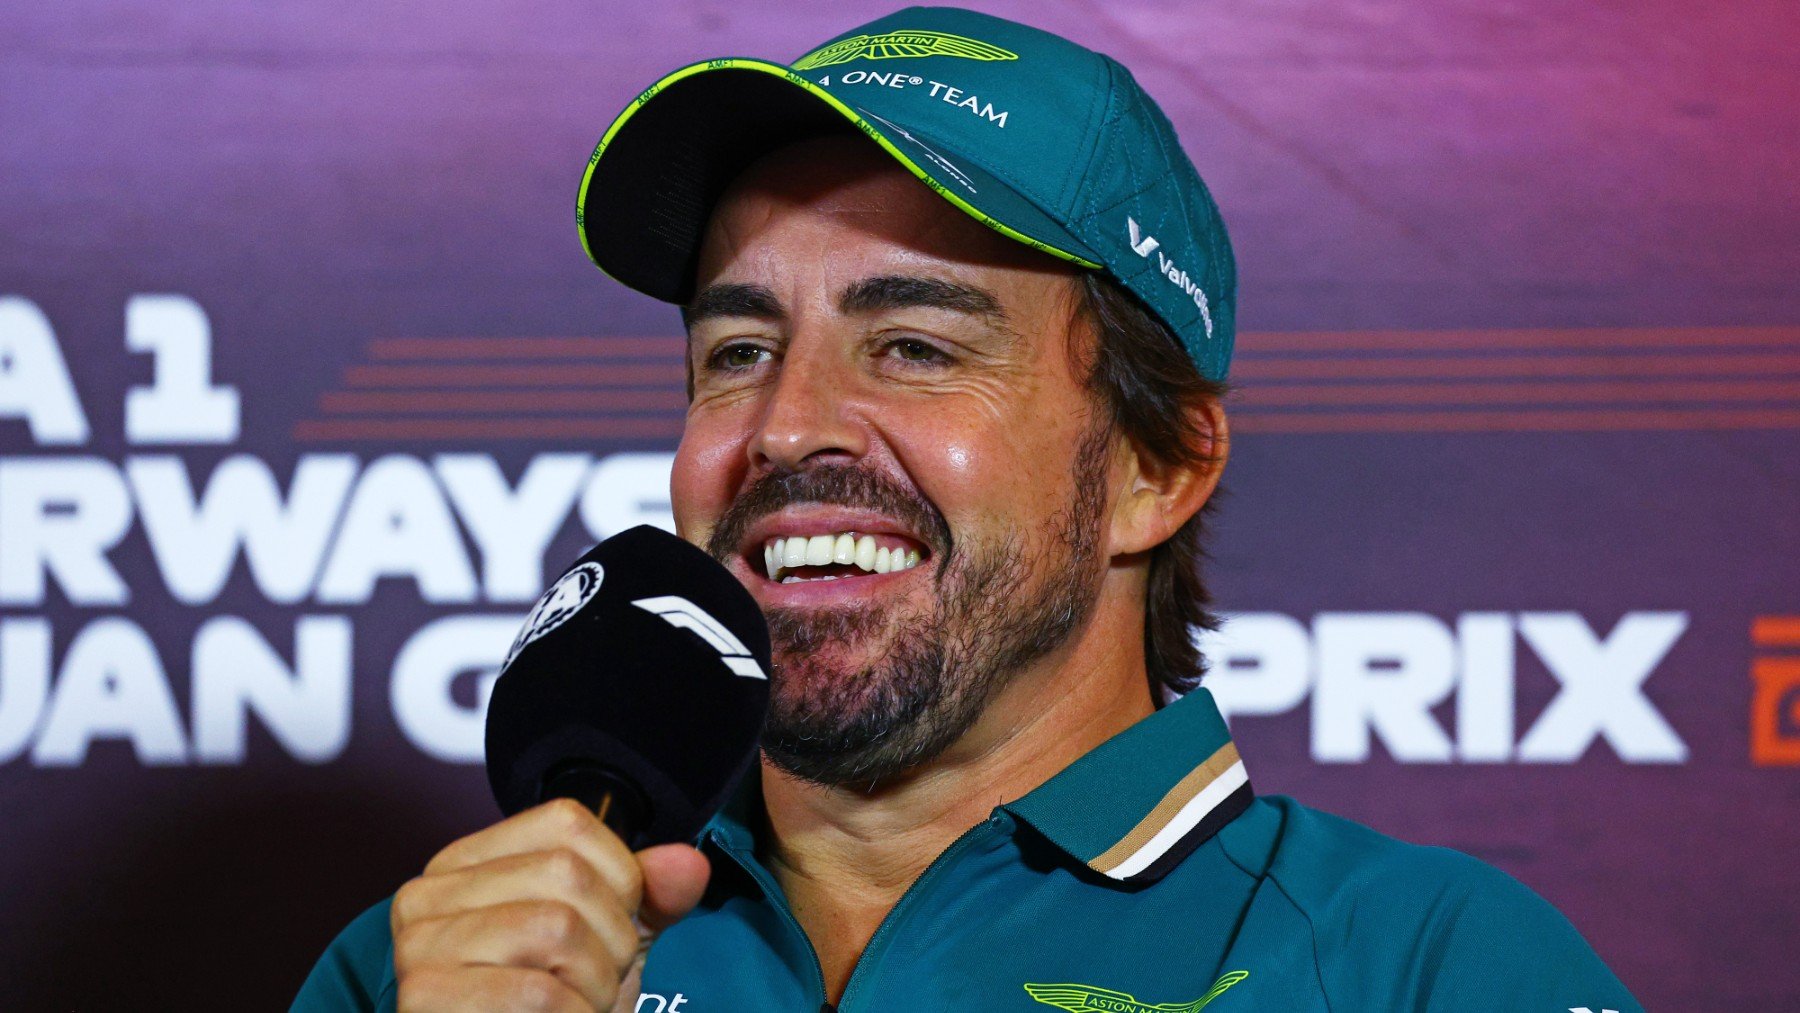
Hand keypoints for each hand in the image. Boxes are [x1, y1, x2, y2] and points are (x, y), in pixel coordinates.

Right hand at [390, 798, 710, 1011]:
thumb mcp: (606, 944)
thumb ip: (649, 899)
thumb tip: (688, 863)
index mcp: (467, 863)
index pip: (567, 822)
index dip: (618, 877)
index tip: (610, 928)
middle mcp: (429, 893)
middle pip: (566, 875)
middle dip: (611, 941)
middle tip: (594, 984)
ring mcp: (419, 945)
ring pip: (556, 928)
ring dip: (594, 986)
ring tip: (578, 1008)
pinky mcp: (424, 997)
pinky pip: (538, 993)